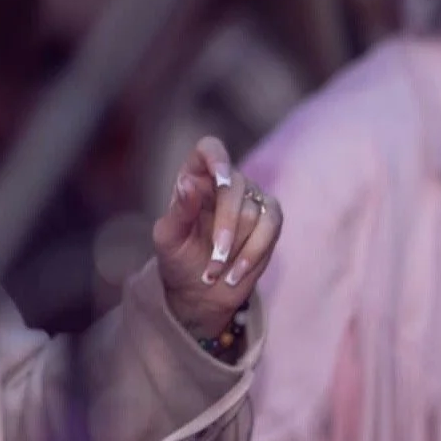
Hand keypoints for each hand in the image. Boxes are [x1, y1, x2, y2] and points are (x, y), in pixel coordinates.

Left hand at [151, 136, 282, 340]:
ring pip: (254, 211)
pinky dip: (254, 252)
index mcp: (194, 178)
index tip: (220, 177)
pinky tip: (235, 273)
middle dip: (225, 224)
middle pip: (236, 185)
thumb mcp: (169, 237)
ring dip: (235, 247)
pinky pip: (272, 225)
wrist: (199, 291)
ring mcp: (251, 199)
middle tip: (215, 255)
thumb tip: (189, 182)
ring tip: (216, 270)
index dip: (216, 156)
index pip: (209, 149)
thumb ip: (179, 210)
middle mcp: (225, 183)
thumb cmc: (177, 258)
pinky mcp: (270, 219)